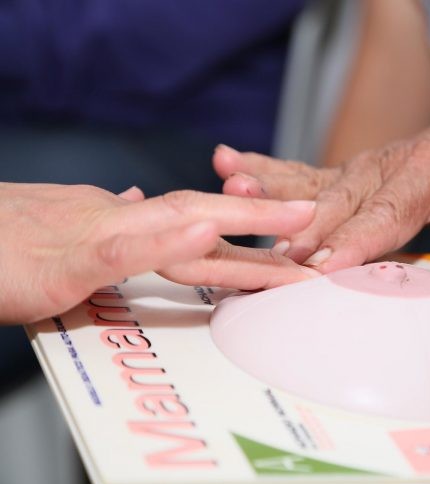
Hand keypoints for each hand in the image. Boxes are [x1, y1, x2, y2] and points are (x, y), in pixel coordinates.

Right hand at [1, 182, 317, 323]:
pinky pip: (126, 245)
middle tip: (320, 218)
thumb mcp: (71, 243)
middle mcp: (121, 221)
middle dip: (267, 221)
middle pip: (207, 219)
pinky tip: (206, 231)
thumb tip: (144, 202)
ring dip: (243, 220)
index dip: (250, 228)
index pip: (200, 224)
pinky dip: (167, 237)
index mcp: (125, 224)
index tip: (296, 232)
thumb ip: (116, 228)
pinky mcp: (69, 256)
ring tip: (296, 219)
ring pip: (181, 223)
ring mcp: (97, 234)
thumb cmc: (6, 247)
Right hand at [214, 99, 429, 299]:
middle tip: (270, 263)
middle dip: (306, 234)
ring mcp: (365, 170)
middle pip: (342, 203)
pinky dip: (267, 171)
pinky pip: (305, 174)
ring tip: (231, 195)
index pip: (393, 206)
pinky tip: (230, 165)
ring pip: (314, 187)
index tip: (328, 263)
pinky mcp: (352, 178)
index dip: (360, 235)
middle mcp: (389, 164)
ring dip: (272, 196)